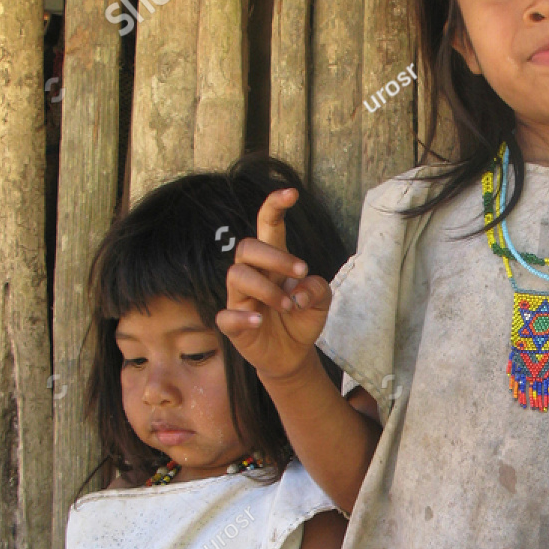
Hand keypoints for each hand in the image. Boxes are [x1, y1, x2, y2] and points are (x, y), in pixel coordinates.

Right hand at [218, 188, 332, 382]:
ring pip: (236, 276)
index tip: (291, 193)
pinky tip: (259, 320)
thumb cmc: (302, 318)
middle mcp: (252, 275)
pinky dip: (242, 317)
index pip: (267, 226)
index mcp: (273, 263)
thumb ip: (318, 288)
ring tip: (288, 305)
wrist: (293, 355)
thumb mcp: (322, 301)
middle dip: (275, 256)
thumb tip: (299, 290)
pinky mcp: (233, 325)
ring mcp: (239, 299)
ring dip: (266, 288)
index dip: (274, 206)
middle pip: (247, 247)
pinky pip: (226, 316)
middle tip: (301, 271)